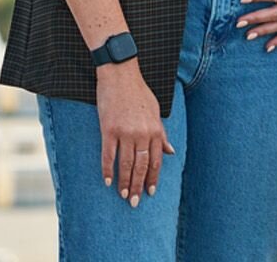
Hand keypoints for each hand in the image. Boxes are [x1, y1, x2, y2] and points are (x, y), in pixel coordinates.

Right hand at [94, 61, 174, 205]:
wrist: (120, 74)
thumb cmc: (138, 91)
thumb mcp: (156, 112)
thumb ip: (162, 133)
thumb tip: (170, 152)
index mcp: (155, 131)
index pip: (155, 162)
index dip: (153, 179)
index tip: (150, 192)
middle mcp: (142, 134)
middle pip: (141, 167)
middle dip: (138, 186)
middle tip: (135, 202)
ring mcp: (125, 133)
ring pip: (126, 164)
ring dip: (124, 182)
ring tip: (123, 195)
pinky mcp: (108, 129)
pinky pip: (108, 154)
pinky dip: (107, 169)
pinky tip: (106, 180)